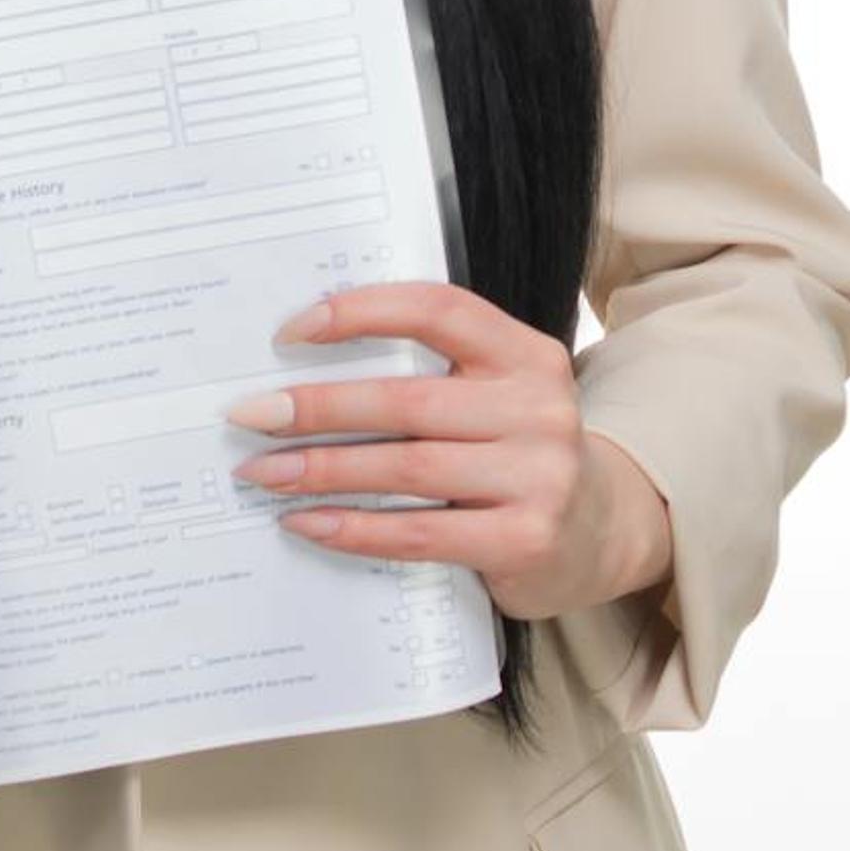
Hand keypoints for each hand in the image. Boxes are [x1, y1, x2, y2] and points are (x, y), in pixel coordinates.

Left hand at [224, 282, 674, 623]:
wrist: (599, 530)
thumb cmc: (517, 451)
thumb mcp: (495, 393)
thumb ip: (431, 371)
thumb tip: (304, 367)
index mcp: (526, 354)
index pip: (439, 310)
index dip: (362, 313)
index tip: (291, 331)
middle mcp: (539, 408)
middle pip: (408, 400)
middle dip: (318, 407)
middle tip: (249, 415)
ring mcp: (538, 477)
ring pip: (406, 468)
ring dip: (321, 470)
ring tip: (262, 472)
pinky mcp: (524, 540)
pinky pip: (418, 533)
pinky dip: (354, 527)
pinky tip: (308, 521)